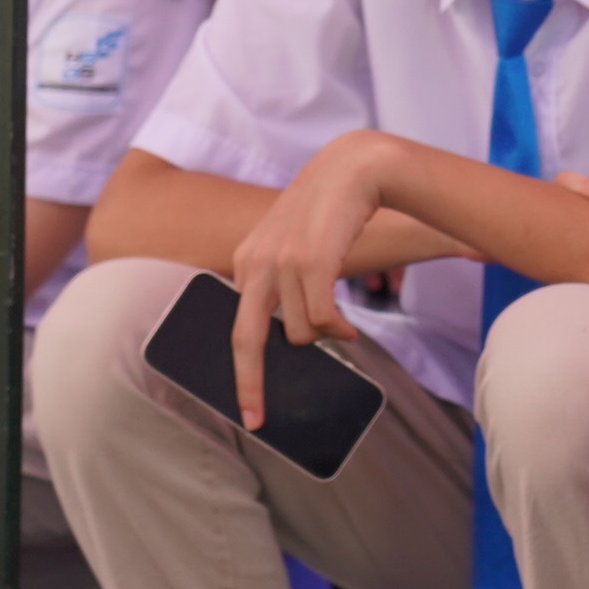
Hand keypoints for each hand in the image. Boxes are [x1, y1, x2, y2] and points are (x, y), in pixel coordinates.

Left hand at [227, 130, 391, 427]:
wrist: (354, 167)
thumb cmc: (328, 210)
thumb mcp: (290, 244)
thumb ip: (281, 282)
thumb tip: (294, 337)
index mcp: (245, 260)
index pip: (234, 327)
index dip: (240, 372)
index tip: (245, 410)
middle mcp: (255, 262)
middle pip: (246, 340)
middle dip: (250, 385)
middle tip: (257, 421)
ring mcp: (282, 262)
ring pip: (301, 332)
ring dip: (324, 334)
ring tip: (341, 324)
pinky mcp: (312, 261)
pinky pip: (325, 320)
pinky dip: (340, 330)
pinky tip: (351, 327)